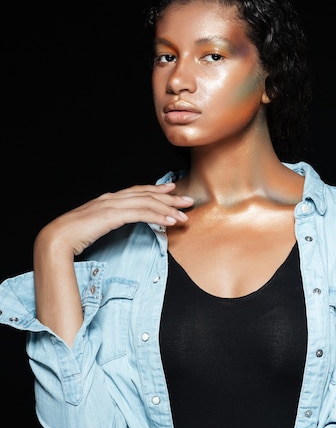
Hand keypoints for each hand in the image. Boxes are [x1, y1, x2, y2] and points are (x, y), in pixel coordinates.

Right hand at [35, 182, 193, 256]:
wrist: (56, 239)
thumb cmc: (71, 237)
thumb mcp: (93, 228)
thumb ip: (107, 224)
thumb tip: (116, 227)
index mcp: (107, 200)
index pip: (136, 191)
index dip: (155, 189)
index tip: (171, 189)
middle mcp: (111, 199)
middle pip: (146, 195)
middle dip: (169, 197)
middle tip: (187, 200)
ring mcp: (112, 205)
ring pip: (147, 203)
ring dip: (168, 209)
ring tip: (183, 215)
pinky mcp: (112, 215)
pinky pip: (141, 214)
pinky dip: (157, 216)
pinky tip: (169, 221)